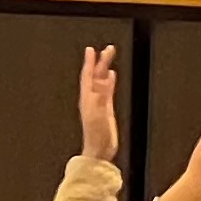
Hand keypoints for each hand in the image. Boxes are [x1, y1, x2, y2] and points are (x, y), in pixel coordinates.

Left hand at [75, 46, 118, 169]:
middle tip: (108, 49)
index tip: (91, 49)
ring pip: (101, 81)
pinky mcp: (106, 109)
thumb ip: (102, 97)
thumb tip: (105, 79)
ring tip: (109, 57)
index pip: (87, 76)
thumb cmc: (96, 136)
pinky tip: (112, 76)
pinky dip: (110, 81)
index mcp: (87, 98)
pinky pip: (107, 90)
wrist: (99, 151)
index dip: (89, 62)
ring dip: (105, 69)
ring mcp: (98, 103)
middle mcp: (91, 98)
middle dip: (100, 61)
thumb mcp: (99, 114)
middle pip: (95, 75)